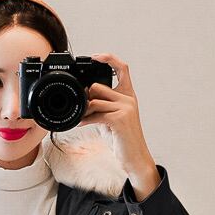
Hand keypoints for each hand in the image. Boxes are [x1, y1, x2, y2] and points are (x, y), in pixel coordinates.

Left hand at [80, 52, 159, 198]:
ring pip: (94, 100)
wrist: (134, 157)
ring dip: (83, 111)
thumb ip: (102, 106)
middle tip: (80, 109)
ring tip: (80, 119)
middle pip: (98, 86)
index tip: (95, 57)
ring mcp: (125, 108)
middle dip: (86, 98)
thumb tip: (86, 98)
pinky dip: (85, 120)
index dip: (109, 58)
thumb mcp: (111, 119)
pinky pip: (95, 114)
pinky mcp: (119, 119)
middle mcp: (128, 98)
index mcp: (128, 95)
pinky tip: (81, 124)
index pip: (122, 68)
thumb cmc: (122, 139)